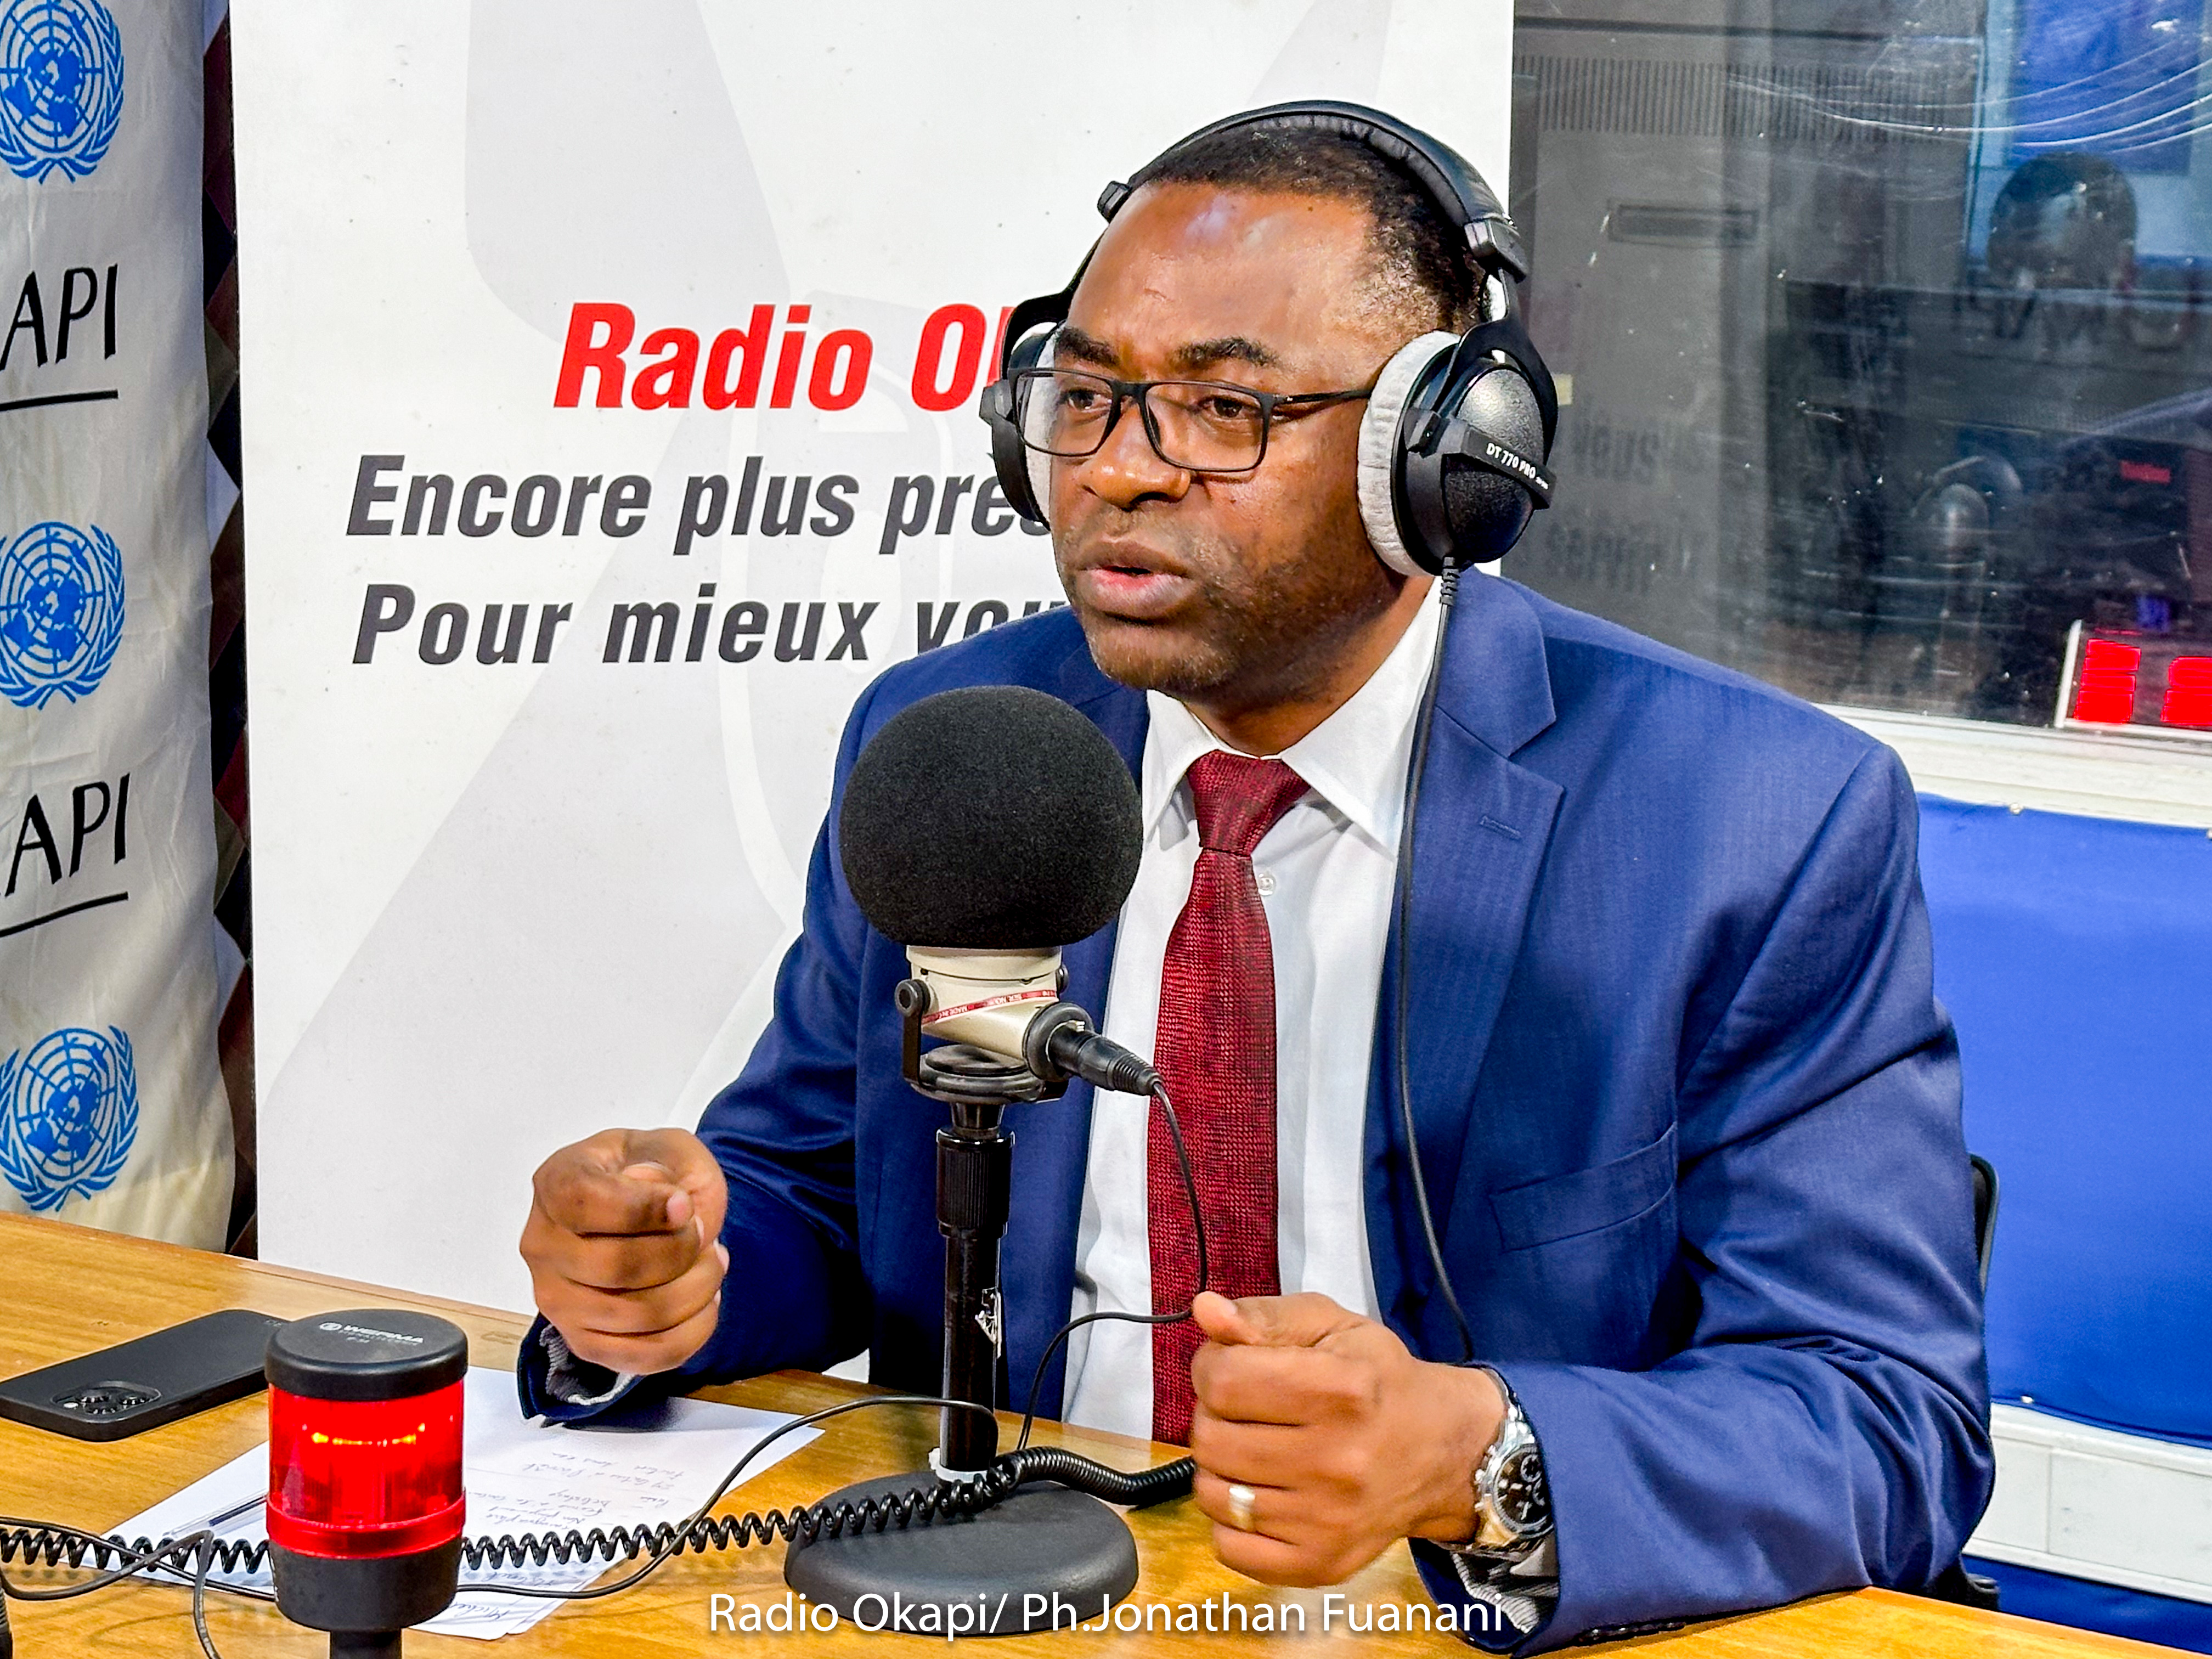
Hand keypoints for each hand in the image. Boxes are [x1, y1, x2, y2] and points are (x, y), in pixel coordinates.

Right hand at [520, 1127, 729, 1374]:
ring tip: (712, 1263)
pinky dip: (691, 1332)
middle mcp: (542, 1245)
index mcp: (555, 1184)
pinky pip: (644, 1356)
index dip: (646, 1209)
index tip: (684, 1204)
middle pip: (616, 1267)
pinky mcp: (582, 1341)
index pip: (587, 1204)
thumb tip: (672, 1211)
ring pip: (636, 1316)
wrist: (641, 1209)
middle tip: (705, 1233)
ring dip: (695, 1290)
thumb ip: (673, 1168)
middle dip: (683, 1250)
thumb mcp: (670, 1147)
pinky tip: (706, 1302)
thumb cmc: (650, 1174)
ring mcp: (556, 1300)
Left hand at [1186, 1290, 1505, 1585]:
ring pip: (1214, 1494)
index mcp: (1341, 1391)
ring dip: (1221, 1467)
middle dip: (1216, 1416)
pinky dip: (1232, 1520)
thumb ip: (1264, 1316)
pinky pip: (1230, 1547)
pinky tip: (1263, 1493)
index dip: (1212, 1366)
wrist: (1442, 1452)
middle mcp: (1338, 1462)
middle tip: (1248, 1411)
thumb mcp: (1331, 1327)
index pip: (1223, 1380)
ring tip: (1256, 1450)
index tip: (1229, 1367)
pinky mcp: (1320, 1563)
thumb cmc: (1378, 1381)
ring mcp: (1329, 1521)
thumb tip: (1206, 1310)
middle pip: (1212, 1438)